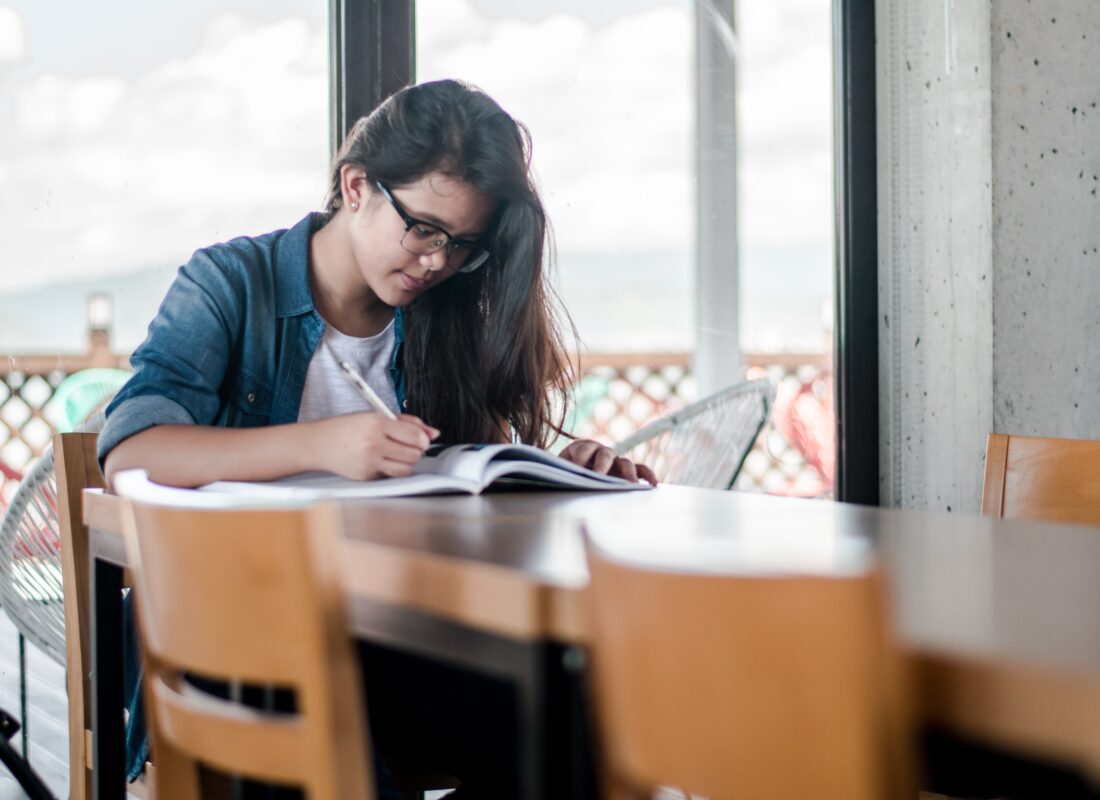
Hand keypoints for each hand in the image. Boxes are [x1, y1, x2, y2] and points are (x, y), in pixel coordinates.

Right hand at [313, 412, 439, 479]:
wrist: (319, 444)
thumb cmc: (347, 428)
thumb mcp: (375, 416)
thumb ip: (407, 422)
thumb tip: (433, 433)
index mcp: (376, 423)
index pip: (414, 435)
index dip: (423, 439)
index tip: (422, 439)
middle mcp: (373, 443)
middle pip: (414, 454)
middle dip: (416, 450)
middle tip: (407, 445)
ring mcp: (369, 462)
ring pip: (407, 469)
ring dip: (407, 462)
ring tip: (396, 453)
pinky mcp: (366, 477)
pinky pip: (391, 476)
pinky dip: (391, 469)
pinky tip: (381, 460)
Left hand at [558, 439, 657, 485]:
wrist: (570, 473)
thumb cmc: (564, 473)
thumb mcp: (559, 471)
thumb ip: (560, 472)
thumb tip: (557, 479)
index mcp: (582, 447)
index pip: (583, 449)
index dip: (580, 457)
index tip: (576, 467)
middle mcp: (601, 452)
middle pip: (605, 454)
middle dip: (602, 465)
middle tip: (599, 476)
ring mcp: (616, 461)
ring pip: (626, 462)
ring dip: (628, 472)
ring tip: (632, 484)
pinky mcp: (626, 471)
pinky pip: (640, 470)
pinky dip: (647, 475)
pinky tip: (653, 485)